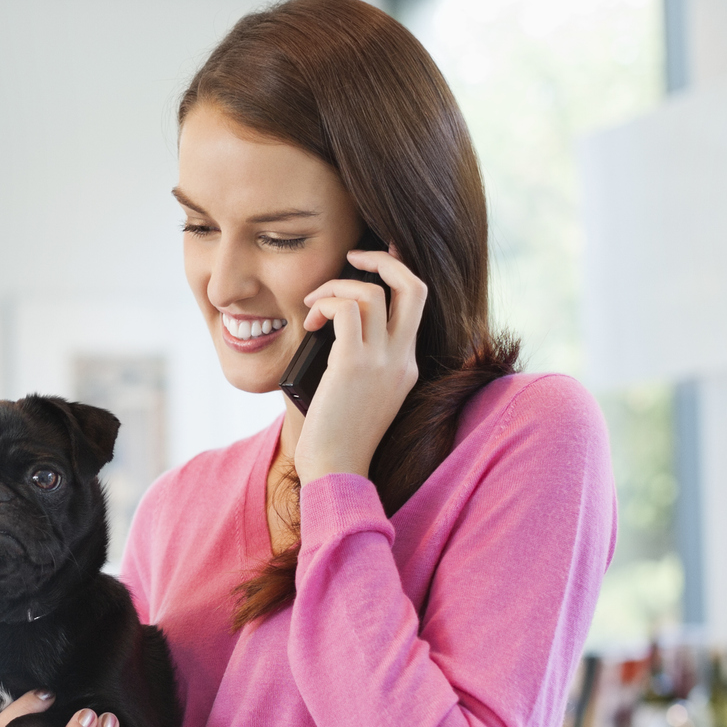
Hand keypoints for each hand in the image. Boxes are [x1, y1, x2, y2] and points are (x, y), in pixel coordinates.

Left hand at [294, 246, 427, 482]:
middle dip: (382, 260)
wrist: (336, 470)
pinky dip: (326, 302)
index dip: (396, 272)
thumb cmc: (335, 436)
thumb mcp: (357, 392)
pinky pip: (347, 309)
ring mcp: (383, 361)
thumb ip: (356, 359)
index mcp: (406, 365)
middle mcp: (402, 359)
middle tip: (352, 256)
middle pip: (414, 286)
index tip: (369, 260)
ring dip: (336, 286)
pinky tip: (311, 318)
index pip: (415, 303)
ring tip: (314, 305)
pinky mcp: (355, 365)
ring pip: (373, 292)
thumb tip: (330, 323)